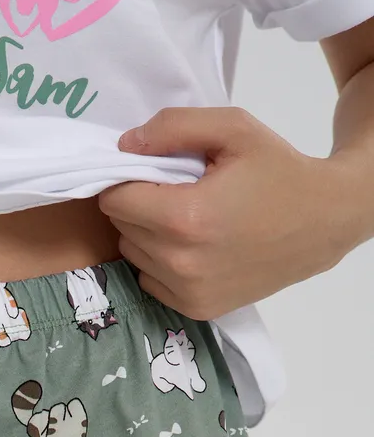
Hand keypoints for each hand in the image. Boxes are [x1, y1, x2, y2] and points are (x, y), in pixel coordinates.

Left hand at [97, 107, 351, 319]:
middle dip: (140, 205)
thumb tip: (124, 145)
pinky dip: (161, 262)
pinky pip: (150, 280)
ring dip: (148, 235)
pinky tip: (194, 247)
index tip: (155, 172)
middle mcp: (180, 263)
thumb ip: (173, 127)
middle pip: (122, 227)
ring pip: (133, 255)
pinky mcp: (196, 309)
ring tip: (190, 220)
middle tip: (180, 193)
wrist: (323, 223)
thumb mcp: (233, 129)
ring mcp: (188, 291)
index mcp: (184, 218)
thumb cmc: (277, 172)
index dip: (128, 180)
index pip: (115, 200)